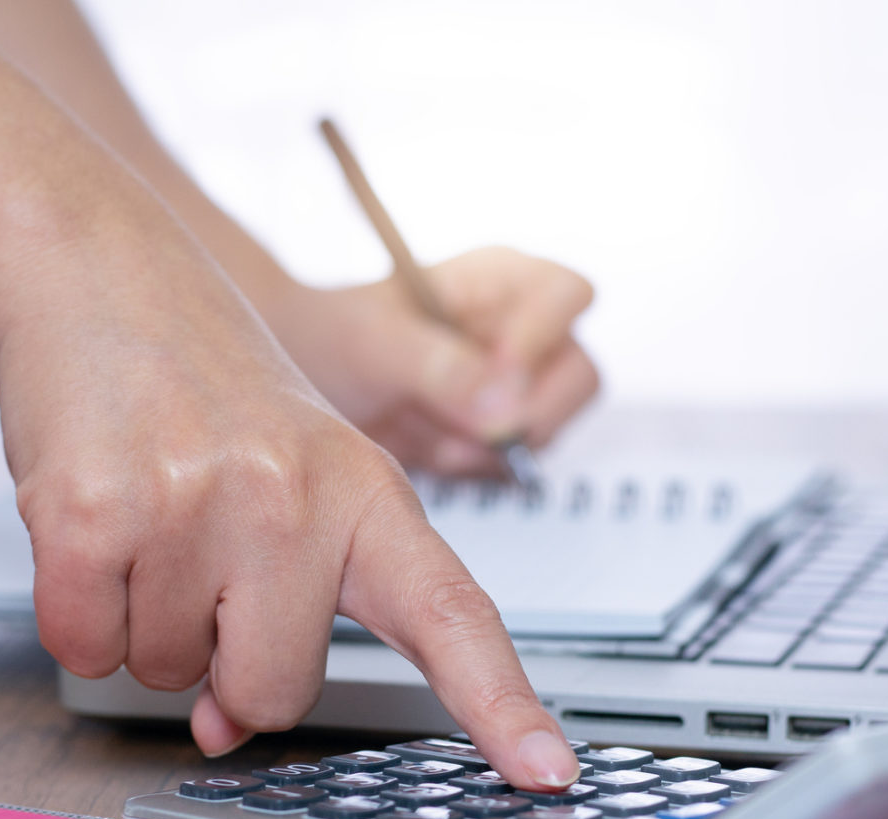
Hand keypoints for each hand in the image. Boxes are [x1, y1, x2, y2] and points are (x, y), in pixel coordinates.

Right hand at [0, 231, 580, 788]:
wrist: (98, 270)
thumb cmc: (208, 386)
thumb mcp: (293, 480)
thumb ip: (290, 609)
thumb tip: (223, 727)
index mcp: (368, 495)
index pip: (451, 616)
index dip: (500, 703)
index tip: (545, 772)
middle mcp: (294, 500)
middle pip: (273, 693)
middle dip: (222, 658)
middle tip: (203, 556)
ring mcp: (195, 505)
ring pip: (166, 674)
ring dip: (143, 623)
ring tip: (149, 516)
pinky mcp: (93, 514)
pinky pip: (85, 646)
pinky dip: (77, 614)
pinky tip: (92, 527)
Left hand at [269, 247, 599, 474]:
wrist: (308, 379)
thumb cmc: (333, 336)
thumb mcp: (373, 344)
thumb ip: (439, 367)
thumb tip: (503, 408)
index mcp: (499, 280)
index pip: (568, 296)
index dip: (541, 340)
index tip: (497, 379)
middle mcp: (521, 329)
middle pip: (579, 375)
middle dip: (524, 414)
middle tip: (468, 428)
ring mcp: (517, 385)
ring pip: (550, 427)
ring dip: (488, 448)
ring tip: (428, 434)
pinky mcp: (501, 432)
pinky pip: (516, 464)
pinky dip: (472, 470)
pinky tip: (429, 449)